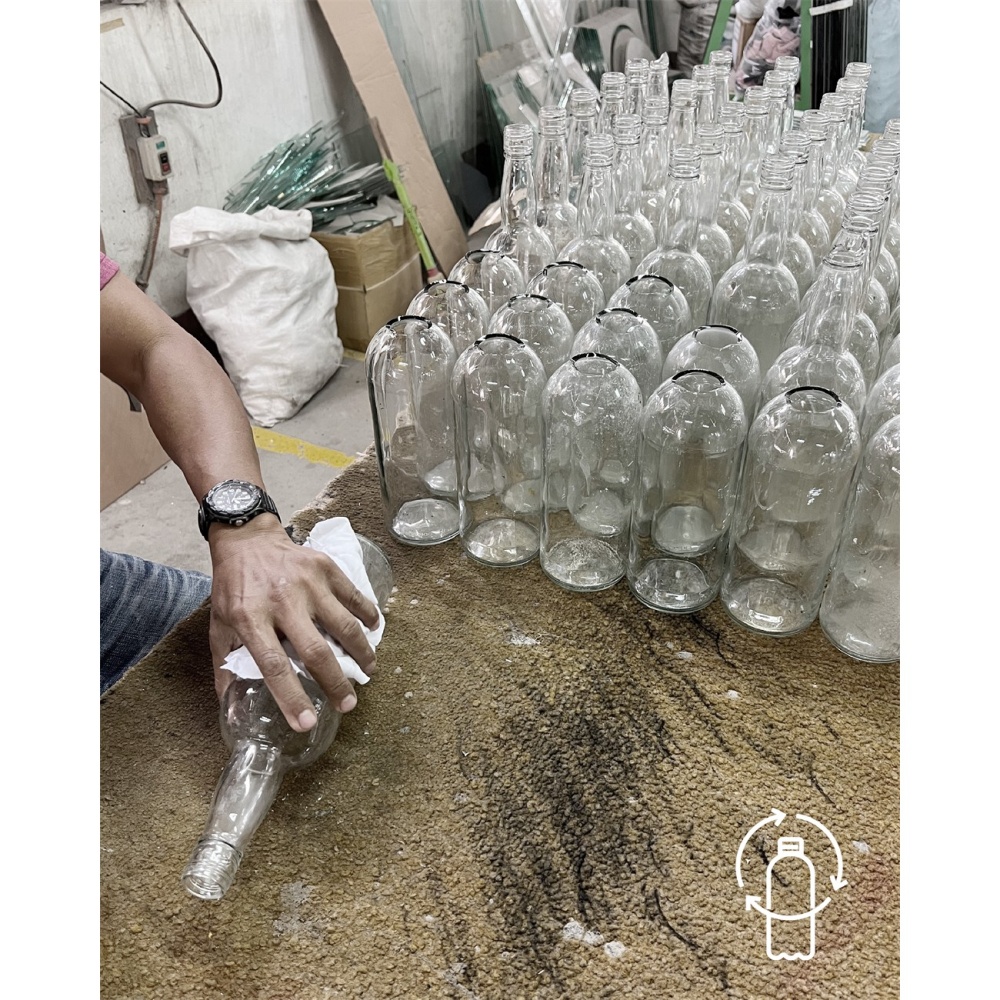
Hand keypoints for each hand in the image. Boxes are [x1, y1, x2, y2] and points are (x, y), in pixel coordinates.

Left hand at [206, 515, 379, 730]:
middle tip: (347, 704)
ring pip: (343, 624)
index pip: (274, 666)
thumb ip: (226, 668)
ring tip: (368, 671)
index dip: (292, 697)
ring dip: (360, 652)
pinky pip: (354, 596)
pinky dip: (368, 615)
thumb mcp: (219, 628)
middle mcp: (281, 600)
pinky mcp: (325, 567)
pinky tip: (373, 631)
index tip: (306, 723)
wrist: (247, 541)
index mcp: (250, 618)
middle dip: (335, 683)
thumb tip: (232, 713)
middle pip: (316, 650)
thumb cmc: (232, 589)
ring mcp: (307, 582)